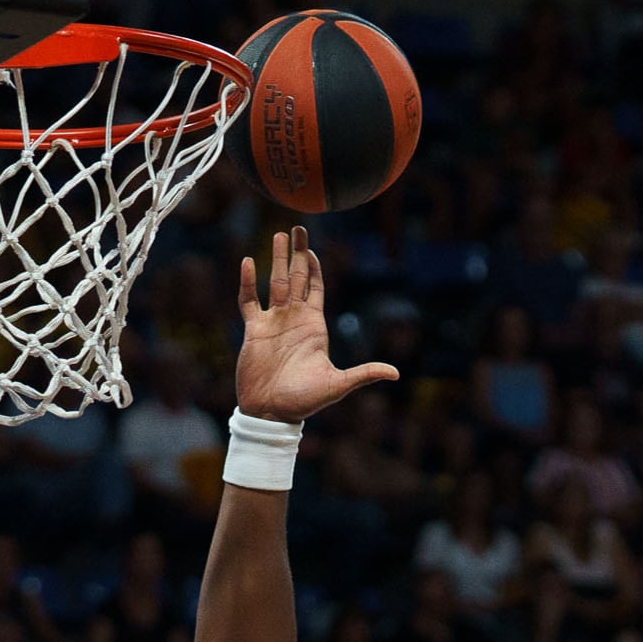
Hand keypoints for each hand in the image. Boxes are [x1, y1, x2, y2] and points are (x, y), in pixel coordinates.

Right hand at [233, 229, 396, 424]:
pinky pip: (249, 301)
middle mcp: (294, 319)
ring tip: (277, 236)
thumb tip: (395, 374)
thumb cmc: (304, 401)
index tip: (311, 248)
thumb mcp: (338, 385)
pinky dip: (248, 282)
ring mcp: (273, 322)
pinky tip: (247, 262)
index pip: (315, 288)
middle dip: (296, 253)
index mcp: (314, 326)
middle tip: (296, 228)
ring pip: (273, 283)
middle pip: (295, 278)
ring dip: (275, 259)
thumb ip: (363, 374)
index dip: (314, 267)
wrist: (271, 412)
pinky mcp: (253, 330)